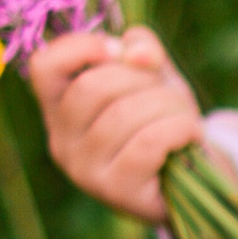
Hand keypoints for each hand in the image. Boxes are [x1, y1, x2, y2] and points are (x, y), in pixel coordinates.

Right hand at [29, 27, 213, 221]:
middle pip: (92, 87)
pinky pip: (148, 143)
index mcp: (59, 109)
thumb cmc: (163, 120)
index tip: (118, 50)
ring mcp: (85, 171)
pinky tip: (191, 134)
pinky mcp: (116, 192)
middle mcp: (62, 142)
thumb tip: (136, 53)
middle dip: (142, 78)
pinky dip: (180, 129)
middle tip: (168, 94)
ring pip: (124, 114)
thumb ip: (142, 50)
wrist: (192, 180)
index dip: (81, 47)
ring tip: (186, 116)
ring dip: (169, 106)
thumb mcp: (154, 75)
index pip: (45, 67)